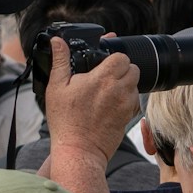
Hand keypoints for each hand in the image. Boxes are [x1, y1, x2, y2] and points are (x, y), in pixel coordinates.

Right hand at [41, 38, 140, 163]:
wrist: (79, 151)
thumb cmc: (66, 121)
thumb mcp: (56, 88)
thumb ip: (60, 61)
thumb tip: (57, 41)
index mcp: (102, 78)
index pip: (121, 56)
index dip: (113, 57)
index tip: (104, 62)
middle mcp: (119, 90)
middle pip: (133, 68)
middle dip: (122, 69)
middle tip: (106, 77)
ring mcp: (126, 104)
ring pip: (135, 85)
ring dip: (126, 84)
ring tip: (108, 92)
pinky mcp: (129, 117)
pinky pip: (134, 101)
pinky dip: (127, 100)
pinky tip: (111, 105)